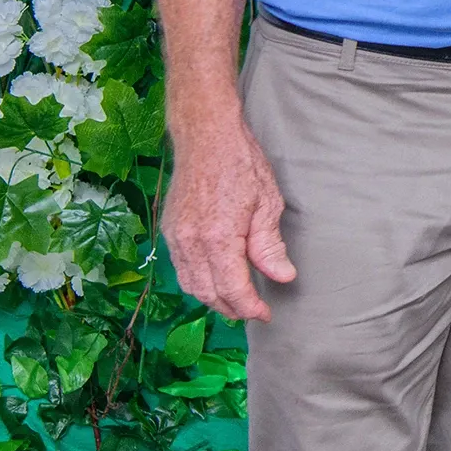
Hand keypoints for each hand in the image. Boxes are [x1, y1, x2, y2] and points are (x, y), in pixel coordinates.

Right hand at [163, 114, 293, 322]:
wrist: (205, 137)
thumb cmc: (241, 164)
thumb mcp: (267, 203)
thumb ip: (269, 246)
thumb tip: (282, 277)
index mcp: (217, 238)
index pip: (232, 289)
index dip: (250, 307)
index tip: (266, 314)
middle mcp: (190, 243)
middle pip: (208, 293)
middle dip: (232, 308)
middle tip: (255, 310)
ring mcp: (174, 237)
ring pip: (190, 285)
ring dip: (213, 299)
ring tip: (237, 301)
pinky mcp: (168, 231)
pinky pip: (181, 269)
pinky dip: (198, 282)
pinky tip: (216, 280)